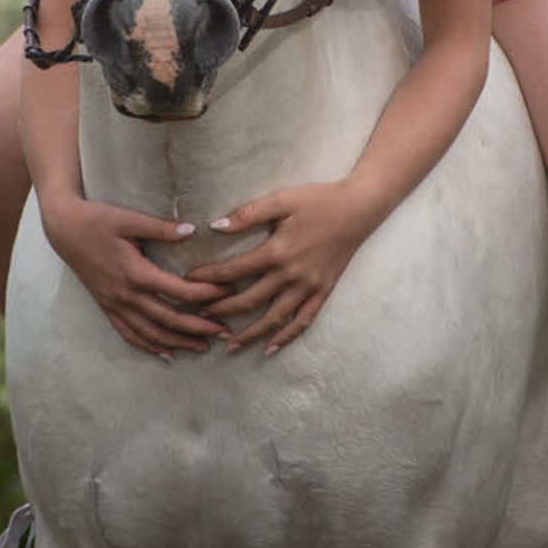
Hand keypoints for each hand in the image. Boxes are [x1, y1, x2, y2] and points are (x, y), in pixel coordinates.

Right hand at [40, 194, 229, 359]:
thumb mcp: (129, 219)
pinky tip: (167, 354)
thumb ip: (160, 228)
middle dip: (199, 327)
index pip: (179, 291)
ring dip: (178, 342)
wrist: (64, 230)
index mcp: (135, 272)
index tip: (227, 291)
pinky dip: (150, 346)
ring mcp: (115, 304)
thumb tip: (192, 230)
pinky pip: (130, 334)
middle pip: (169, 319)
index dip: (206, 293)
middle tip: (224, 332)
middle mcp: (126, 295)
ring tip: (203, 347)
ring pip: (151, 333)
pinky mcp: (107, 307)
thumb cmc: (97, 219)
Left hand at [188, 180, 373, 355]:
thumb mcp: (282, 199)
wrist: (358, 209)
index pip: (235, 270)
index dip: (209, 277)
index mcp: (277, 252)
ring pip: (274, 318)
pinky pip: (302, 321)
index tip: (189, 281)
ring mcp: (308, 287)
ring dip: (250, 334)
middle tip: (199, 316)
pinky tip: (270, 348)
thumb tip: (215, 226)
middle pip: (249, 300)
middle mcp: (291, 275)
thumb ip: (248, 214)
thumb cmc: (318, 200)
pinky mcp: (323, 292)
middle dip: (222, 309)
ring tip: (229, 345)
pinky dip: (286, 337)